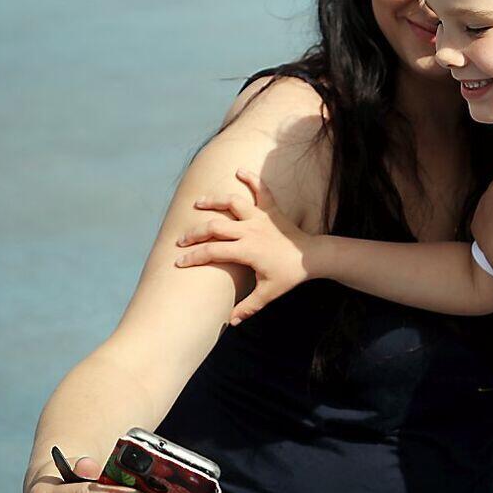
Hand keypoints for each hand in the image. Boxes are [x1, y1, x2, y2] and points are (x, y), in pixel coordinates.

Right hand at [174, 168, 324, 324]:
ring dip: (214, 200)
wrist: (313, 257)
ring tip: (198, 202)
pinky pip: (262, 190)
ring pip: (232, 203)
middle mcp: (250, 230)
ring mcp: (260, 217)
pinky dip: (252, 178)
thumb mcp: (268, 293)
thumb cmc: (290, 275)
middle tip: (181, 239)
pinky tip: (240, 170)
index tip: (179, 262)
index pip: (213, 252)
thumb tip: (230, 322)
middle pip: (215, 227)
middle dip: (195, 233)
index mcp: (247, 250)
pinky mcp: (272, 210)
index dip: (193, 258)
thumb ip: (248, 307)